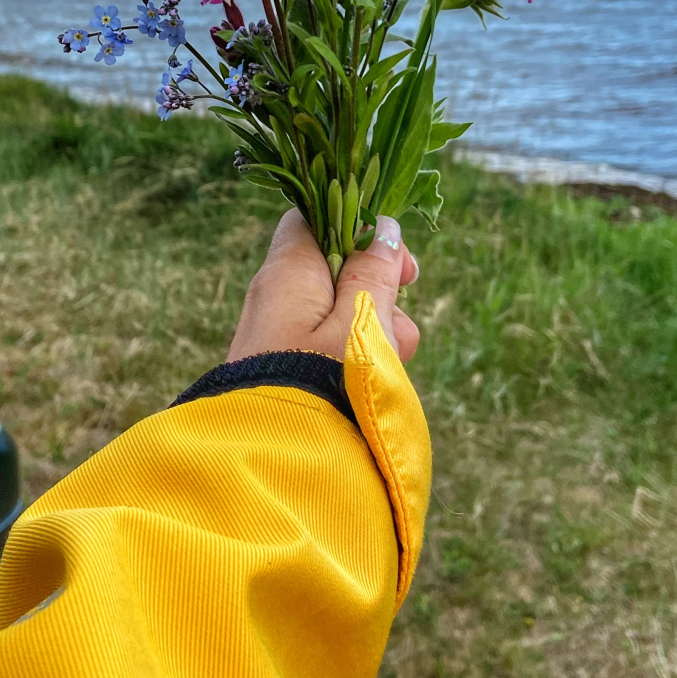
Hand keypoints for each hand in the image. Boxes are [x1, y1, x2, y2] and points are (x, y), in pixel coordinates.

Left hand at [227, 210, 420, 365]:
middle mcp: (274, 295)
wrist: (279, 461)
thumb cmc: (325, 381)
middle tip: (401, 310)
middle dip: (377, 287)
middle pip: (334, 267)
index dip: (358, 225)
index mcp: (288, 271)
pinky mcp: (282, 367)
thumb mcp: (361, 320)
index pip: (313, 217)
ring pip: (336, 310)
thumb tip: (381, 226)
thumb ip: (374, 271)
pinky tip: (374, 380)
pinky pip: (324, 344)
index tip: (393, 256)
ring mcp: (276, 334)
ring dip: (374, 327)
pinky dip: (354, 354)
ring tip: (392, 359)